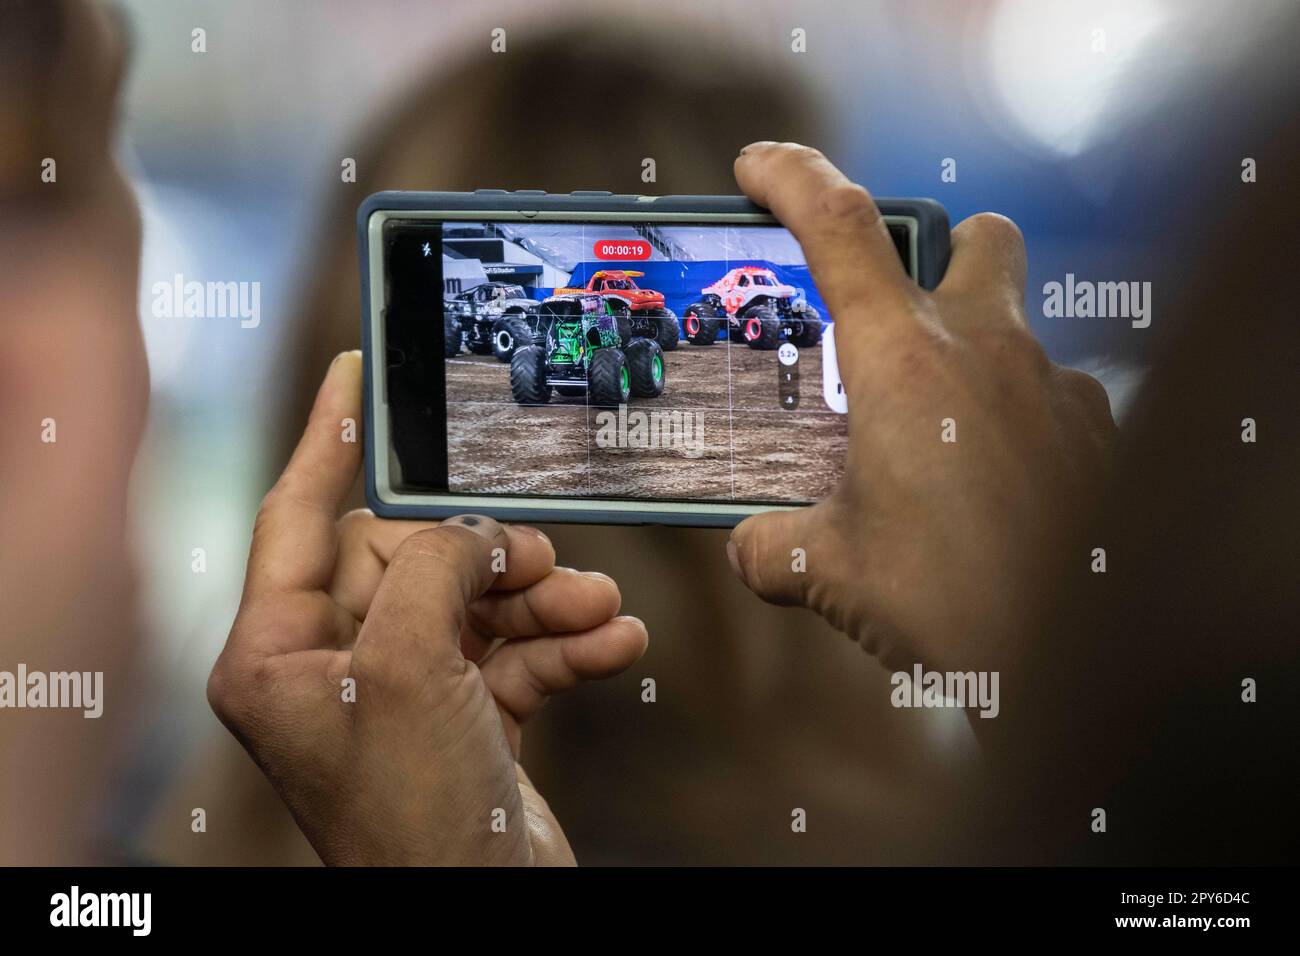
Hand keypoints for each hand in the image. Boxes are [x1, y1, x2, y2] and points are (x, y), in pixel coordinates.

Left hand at [208, 352, 646, 864]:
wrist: (486, 915)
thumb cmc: (416, 820)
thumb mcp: (410, 667)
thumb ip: (432, 568)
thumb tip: (469, 530)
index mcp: (276, 656)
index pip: (297, 516)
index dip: (328, 437)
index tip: (354, 370)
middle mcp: (332, 668)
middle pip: (410, 558)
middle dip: (485, 557)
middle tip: (537, 557)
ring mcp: (401, 692)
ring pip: (472, 602)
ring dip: (541, 600)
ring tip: (594, 606)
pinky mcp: (463, 716)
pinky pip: (514, 652)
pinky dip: (564, 645)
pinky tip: (614, 644)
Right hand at [726, 143, 1113, 678]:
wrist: (1074, 660)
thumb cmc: (948, 600)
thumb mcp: (830, 571)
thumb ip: (772, 546)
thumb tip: (749, 548)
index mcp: (903, 360)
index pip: (839, 227)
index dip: (792, 178)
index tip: (760, 165)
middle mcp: (988, 350)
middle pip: (978, 236)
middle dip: (940, 250)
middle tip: (901, 316)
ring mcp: (1056, 386)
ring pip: (1020, 328)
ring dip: (977, 357)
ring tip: (943, 438)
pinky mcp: (1100, 433)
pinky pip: (1058, 398)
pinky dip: (1020, 422)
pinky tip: (999, 488)